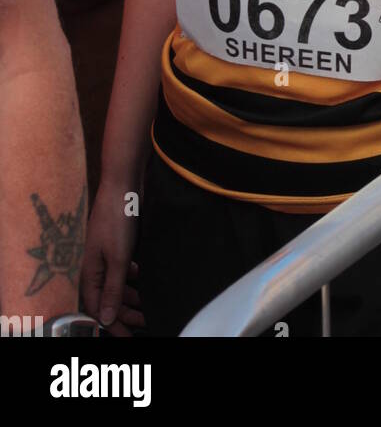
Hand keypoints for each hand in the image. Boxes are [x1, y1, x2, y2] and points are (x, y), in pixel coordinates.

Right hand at [82, 184, 143, 337]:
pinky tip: (146, 283)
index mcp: (89, 272)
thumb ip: (112, 289)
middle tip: (145, 324)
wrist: (123, 183)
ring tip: (150, 308)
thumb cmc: (117, 218)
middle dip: (125, 314)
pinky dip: (134, 280)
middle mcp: (95, 266)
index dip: (111, 326)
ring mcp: (106, 256)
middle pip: (108, 300)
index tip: (127, 338)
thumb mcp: (118, 258)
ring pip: (118, 286)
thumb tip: (105, 319)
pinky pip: (124, 271)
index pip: (96, 309)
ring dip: (132, 298)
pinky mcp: (119, 246)